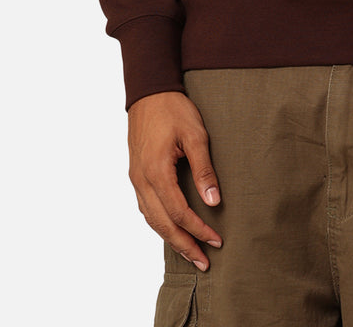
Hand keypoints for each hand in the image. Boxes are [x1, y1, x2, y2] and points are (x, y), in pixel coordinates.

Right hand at [127, 91, 222, 270]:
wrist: (149, 91)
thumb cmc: (174, 109)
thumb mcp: (195, 135)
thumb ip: (204, 169)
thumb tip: (214, 201)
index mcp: (156, 172)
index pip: (178, 212)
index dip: (198, 230)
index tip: (216, 241)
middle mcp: (141, 180)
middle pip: (161, 224)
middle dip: (184, 245)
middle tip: (204, 262)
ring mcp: (135, 178)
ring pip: (151, 219)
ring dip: (171, 238)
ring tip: (191, 252)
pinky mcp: (136, 173)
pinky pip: (146, 207)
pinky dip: (159, 223)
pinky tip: (172, 228)